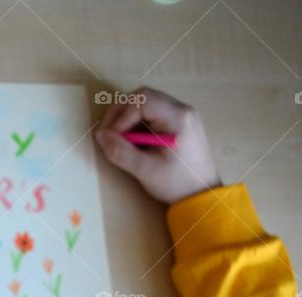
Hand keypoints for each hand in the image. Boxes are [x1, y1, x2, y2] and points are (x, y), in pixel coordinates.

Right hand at [94, 88, 220, 203]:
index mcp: (178, 117)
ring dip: (128, 117)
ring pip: (147, 103)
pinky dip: (138, 122)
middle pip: (144, 96)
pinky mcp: (179, 122)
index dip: (120, 116)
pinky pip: (154, 113)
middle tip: (109, 134)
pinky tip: (134, 140)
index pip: (142, 101)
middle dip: (121, 113)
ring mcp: (182, 114)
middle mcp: (182, 109)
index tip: (111, 137)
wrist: (201, 194)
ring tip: (121, 139)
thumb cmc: (176, 183)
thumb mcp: (145, 170)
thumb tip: (100, 135)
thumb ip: (120, 152)